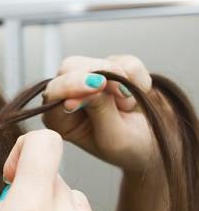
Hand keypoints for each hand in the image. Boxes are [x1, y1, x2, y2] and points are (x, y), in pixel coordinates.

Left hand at [42, 55, 159, 172]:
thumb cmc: (129, 149)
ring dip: (120, 80)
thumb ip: (100, 110)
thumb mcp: (114, 138)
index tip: (94, 87)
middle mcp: (68, 96)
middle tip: (122, 93)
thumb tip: (92, 84)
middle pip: (69, 68)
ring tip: (127, 106)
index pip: (53, 93)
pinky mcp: (111, 68)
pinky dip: (137, 77)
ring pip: (96, 62)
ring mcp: (89, 80)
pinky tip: (138, 95)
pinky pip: (124, 62)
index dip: (70, 85)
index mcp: (59, 118)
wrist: (157, 145)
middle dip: (97, 75)